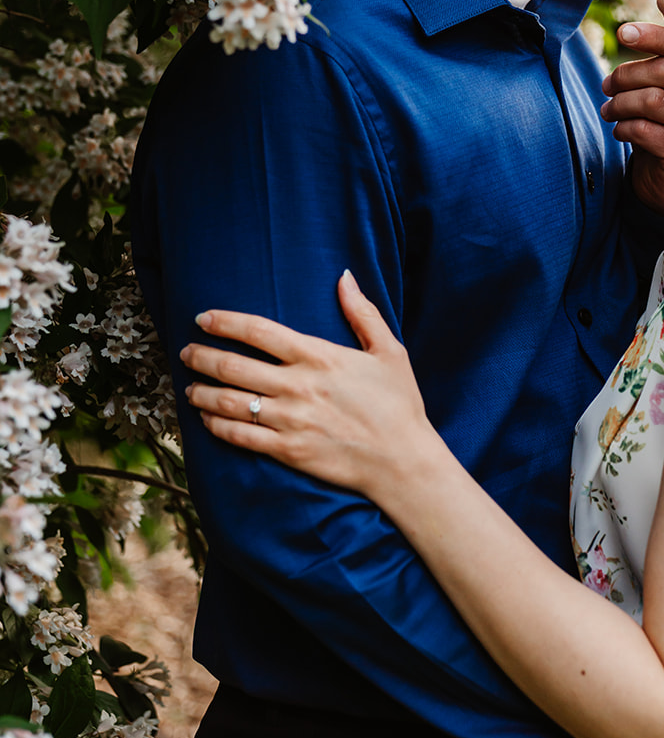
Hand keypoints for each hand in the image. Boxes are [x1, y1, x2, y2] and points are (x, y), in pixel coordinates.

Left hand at [180, 272, 435, 500]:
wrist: (403, 461)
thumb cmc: (399, 404)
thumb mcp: (389, 351)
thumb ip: (363, 312)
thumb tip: (345, 276)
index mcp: (319, 356)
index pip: (259, 331)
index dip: (225, 322)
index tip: (203, 318)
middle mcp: (298, 385)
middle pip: (233, 365)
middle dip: (202, 356)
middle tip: (186, 352)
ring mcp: (290, 420)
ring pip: (229, 402)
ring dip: (201, 392)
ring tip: (189, 387)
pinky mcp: (288, 451)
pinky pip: (240, 436)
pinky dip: (216, 426)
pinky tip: (206, 420)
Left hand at [601, 21, 663, 222]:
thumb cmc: (662, 131)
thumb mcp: (661, 96)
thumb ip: (655, 68)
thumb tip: (627, 31)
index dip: (653, 36)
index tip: (624, 33)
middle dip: (626, 75)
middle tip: (606, 87)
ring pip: (654, 100)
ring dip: (620, 104)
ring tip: (608, 111)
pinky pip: (647, 130)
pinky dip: (624, 128)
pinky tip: (619, 132)